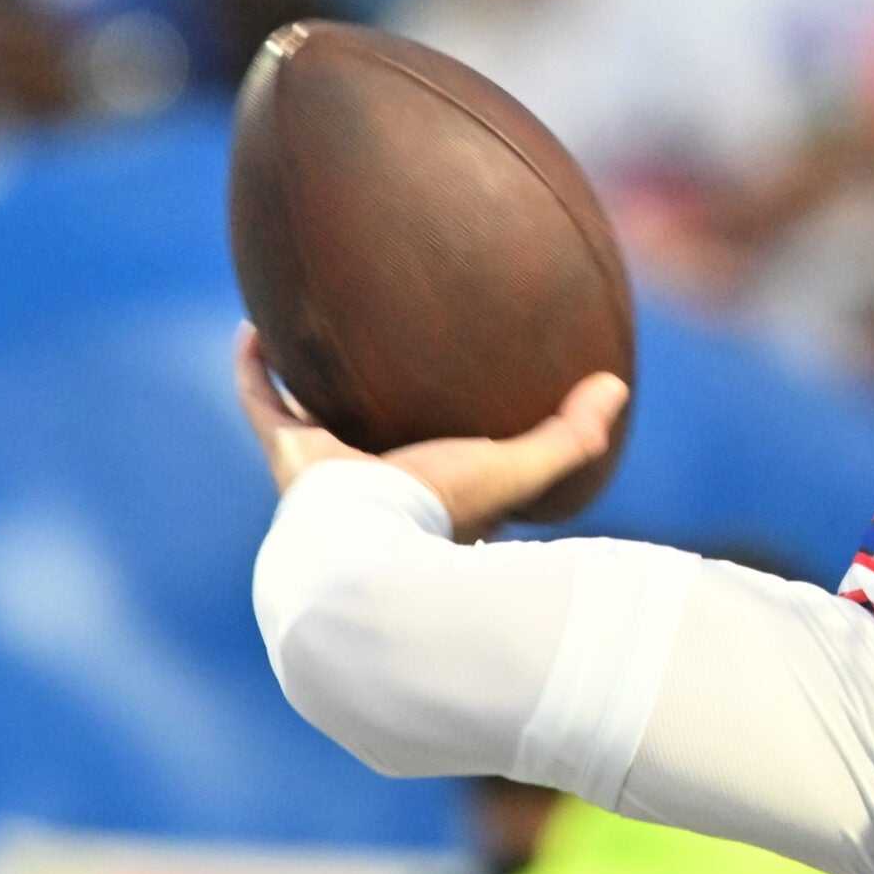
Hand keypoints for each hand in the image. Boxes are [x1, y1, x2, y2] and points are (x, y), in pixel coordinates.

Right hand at [233, 324, 628, 540]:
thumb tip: (616, 386)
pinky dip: (257, 369)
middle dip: (385, 417)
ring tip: (320, 340)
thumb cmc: (441, 513)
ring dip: (317, 386)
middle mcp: (377, 490)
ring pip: (318, 420)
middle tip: (392, 368)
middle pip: (381, 446)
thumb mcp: (516, 469)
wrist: (362, 547)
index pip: (456, 475)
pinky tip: (258, 326)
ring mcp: (327, 474)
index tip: (482, 417)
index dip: (472, 453)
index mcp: (433, 501)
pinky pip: (264, 402)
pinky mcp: (287, 454)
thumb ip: (571, 436)